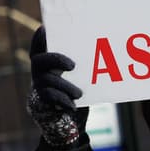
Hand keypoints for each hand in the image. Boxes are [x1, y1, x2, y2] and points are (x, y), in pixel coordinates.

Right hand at [26, 27, 85, 147]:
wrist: (68, 122)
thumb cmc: (76, 93)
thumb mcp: (81, 77)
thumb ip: (86, 64)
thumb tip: (110, 50)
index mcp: (49, 62)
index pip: (40, 46)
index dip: (41, 37)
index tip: (47, 28)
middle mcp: (40, 73)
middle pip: (39, 60)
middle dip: (55, 59)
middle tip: (73, 65)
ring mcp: (39, 87)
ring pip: (46, 80)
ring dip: (65, 86)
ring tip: (79, 93)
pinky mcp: (41, 102)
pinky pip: (48, 98)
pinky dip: (62, 100)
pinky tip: (72, 105)